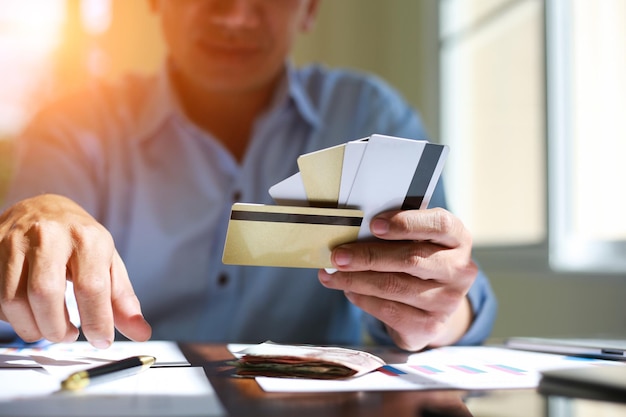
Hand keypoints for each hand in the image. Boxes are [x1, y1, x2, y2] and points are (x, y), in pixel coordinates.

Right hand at [0, 194, 150, 346]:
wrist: (44, 208)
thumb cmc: (80, 240)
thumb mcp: (108, 263)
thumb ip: (123, 300)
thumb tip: (140, 332)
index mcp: (88, 238)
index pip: (91, 287)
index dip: (97, 321)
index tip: (101, 340)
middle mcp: (50, 235)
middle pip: (45, 293)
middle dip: (56, 328)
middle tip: (68, 335)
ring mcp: (16, 240)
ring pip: (14, 298)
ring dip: (32, 327)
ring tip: (49, 329)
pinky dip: (11, 317)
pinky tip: (29, 315)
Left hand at [318, 208, 476, 351]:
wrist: (431, 306)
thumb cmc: (417, 261)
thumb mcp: (416, 241)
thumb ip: (395, 231)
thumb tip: (354, 229)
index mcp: (458, 238)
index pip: (439, 224)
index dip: (405, 223)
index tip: (373, 224)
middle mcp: (460, 269)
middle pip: (410, 258)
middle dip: (367, 256)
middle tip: (337, 255)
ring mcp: (449, 301)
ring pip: (394, 286)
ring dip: (356, 279)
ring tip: (333, 274)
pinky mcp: (431, 326)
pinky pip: (390, 311)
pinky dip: (363, 300)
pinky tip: (349, 291)